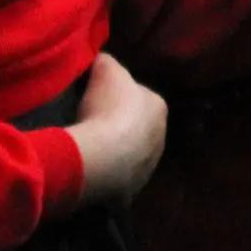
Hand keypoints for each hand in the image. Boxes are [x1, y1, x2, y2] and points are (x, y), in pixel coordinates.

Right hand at [67, 52, 165, 205]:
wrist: (99, 156)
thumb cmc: (107, 108)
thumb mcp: (106, 69)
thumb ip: (106, 61)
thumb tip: (101, 59)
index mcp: (159, 108)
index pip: (138, 96)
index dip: (116, 95)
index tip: (96, 98)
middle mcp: (161, 138)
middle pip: (135, 127)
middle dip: (118, 125)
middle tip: (90, 123)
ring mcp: (148, 168)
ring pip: (129, 155)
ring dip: (113, 152)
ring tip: (88, 148)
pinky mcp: (131, 191)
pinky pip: (117, 181)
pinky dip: (106, 176)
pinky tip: (89, 170)